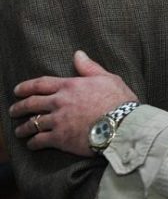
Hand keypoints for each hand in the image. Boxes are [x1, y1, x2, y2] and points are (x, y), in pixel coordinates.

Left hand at [9, 50, 138, 155]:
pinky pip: (40, 141)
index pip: (40, 84)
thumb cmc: (119, 100)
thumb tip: (78, 54)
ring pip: (32, 123)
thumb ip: (89, 67)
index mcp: (69, 86)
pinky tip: (32, 144)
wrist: (123, 125)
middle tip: (13, 110)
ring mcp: (58, 121)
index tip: (17, 91)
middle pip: (31, 103)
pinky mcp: (60, 139)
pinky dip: (33, 143)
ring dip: (23, 127)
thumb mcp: (107, 78)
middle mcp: (59, 102)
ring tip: (19, 131)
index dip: (26, 87)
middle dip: (19, 107)